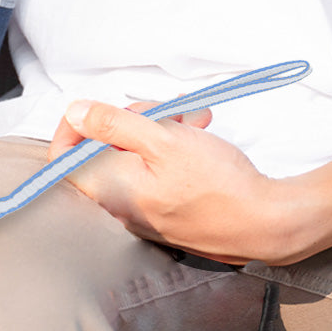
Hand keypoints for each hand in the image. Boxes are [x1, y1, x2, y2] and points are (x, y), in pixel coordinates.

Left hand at [47, 98, 293, 265]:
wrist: (268, 222)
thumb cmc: (218, 185)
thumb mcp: (162, 139)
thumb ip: (113, 124)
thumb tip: (75, 111)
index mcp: (110, 190)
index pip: (63, 159)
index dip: (74, 127)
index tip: (95, 108)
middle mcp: (120, 204)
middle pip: (103, 148)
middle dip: (132, 118)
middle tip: (163, 110)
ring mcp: (144, 208)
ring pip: (134, 152)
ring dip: (159, 126)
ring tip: (190, 117)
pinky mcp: (166, 207)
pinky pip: (155, 167)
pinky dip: (172, 144)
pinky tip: (196, 129)